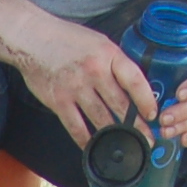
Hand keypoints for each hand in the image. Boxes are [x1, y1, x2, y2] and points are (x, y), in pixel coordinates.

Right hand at [17, 16, 154, 152]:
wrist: (34, 40)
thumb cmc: (68, 40)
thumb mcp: (99, 42)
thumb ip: (115, 63)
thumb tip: (131, 87)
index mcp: (109, 54)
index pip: (134, 81)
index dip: (146, 101)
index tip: (152, 114)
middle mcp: (94, 71)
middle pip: (120, 105)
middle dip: (137, 126)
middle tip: (147, 139)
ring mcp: (76, 88)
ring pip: (101, 119)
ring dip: (115, 136)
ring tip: (125, 146)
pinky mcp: (59, 101)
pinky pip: (76, 127)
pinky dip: (85, 140)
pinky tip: (93, 146)